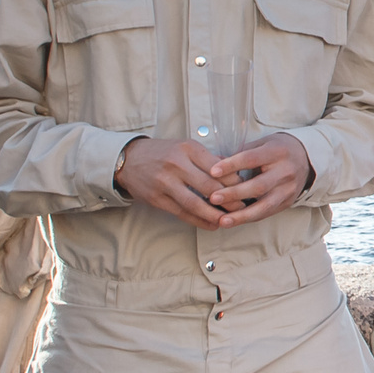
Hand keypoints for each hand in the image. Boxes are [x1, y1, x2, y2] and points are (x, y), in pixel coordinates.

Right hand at [118, 137, 243, 228]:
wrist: (128, 160)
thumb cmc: (162, 153)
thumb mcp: (185, 147)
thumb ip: (208, 159)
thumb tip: (234, 172)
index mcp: (188, 148)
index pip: (217, 167)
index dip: (233, 180)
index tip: (245, 188)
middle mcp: (176, 164)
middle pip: (209, 185)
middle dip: (229, 200)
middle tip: (242, 207)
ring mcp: (165, 183)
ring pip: (195, 203)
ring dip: (215, 214)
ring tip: (229, 220)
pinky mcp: (157, 199)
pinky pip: (182, 213)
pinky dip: (199, 221)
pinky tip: (211, 225)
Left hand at [206, 132, 314, 224]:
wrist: (306, 159)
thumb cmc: (277, 149)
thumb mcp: (262, 143)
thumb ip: (240, 153)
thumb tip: (214, 164)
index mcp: (277, 152)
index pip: (251, 158)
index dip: (232, 165)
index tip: (212, 172)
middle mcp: (285, 171)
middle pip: (258, 186)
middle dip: (234, 194)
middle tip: (213, 198)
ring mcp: (288, 189)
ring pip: (264, 205)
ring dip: (242, 215)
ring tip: (223, 220)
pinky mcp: (288, 202)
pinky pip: (267, 213)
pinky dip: (249, 218)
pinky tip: (235, 221)